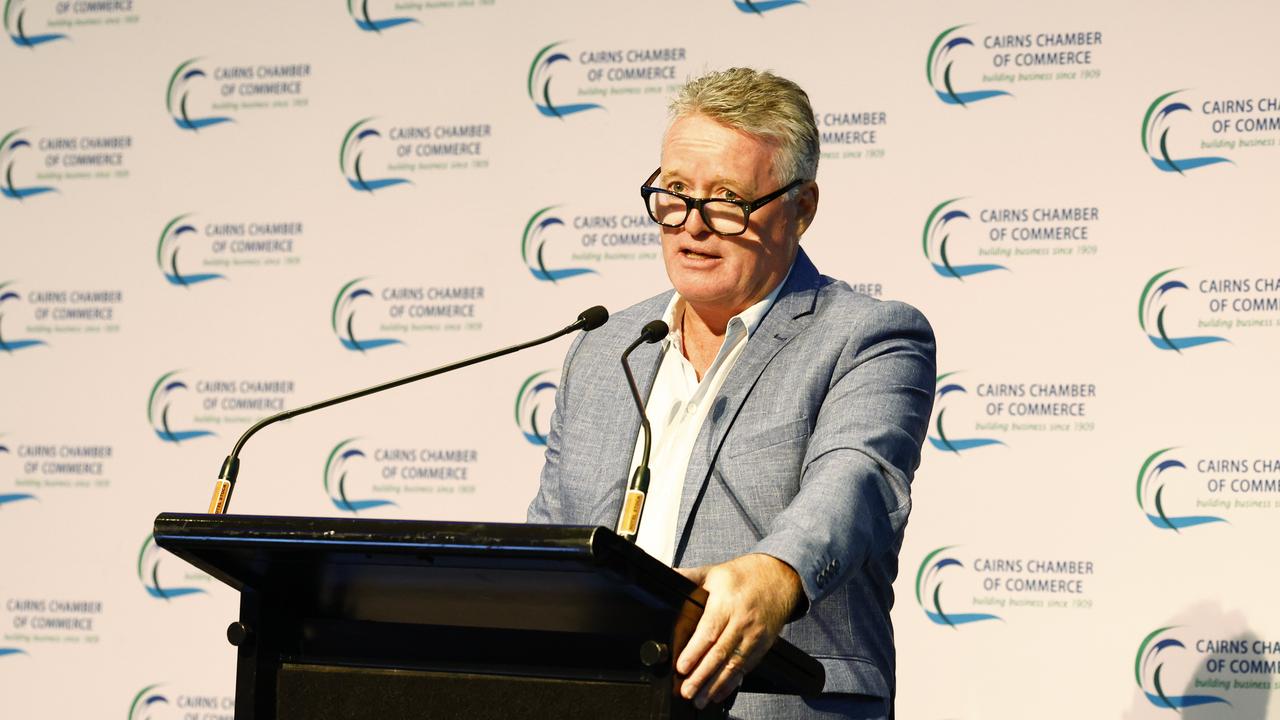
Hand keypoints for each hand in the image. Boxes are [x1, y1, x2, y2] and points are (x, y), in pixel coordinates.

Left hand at [674, 553, 802, 708]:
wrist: (780, 577)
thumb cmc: (745, 575)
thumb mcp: (715, 571)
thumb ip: (690, 576)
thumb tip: (667, 576)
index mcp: (727, 603)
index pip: (709, 631)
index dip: (695, 651)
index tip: (682, 667)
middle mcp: (742, 622)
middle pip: (720, 653)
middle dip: (702, 676)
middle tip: (686, 690)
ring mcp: (754, 635)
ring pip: (734, 665)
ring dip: (716, 685)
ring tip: (701, 699)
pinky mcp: (763, 645)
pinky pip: (747, 668)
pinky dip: (733, 683)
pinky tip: (719, 693)